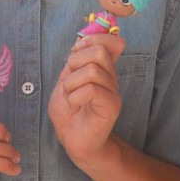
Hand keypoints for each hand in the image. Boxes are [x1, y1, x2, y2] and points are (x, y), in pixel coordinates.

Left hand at [48, 33, 125, 166]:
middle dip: (76, 61)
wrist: (75, 141)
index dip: (94, 39)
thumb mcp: (66, 80)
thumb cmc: (69, 112)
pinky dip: (74, 97)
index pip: (113, 42)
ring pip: (92, 71)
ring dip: (71, 84)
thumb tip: (82, 40)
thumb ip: (74, 62)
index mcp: (103, 68)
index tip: (77, 51)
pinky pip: (90, 90)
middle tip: (69, 81)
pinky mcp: (111, 106)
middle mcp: (112, 77)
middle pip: (99, 51)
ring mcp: (113, 91)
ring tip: (71, 97)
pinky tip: (75, 106)